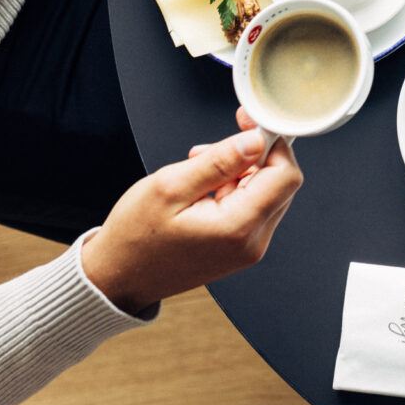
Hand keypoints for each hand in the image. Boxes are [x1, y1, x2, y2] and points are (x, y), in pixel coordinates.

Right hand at [79, 108, 302, 312]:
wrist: (118, 279)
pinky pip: (252, 210)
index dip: (271, 143)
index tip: (247, 126)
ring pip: (266, 194)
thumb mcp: (170, 186)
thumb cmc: (135, 238)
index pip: (286, 175)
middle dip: (252, 157)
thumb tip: (255, 140)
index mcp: (238, 228)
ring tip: (198, 171)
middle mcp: (251, 243)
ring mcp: (247, 249)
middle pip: (280, 184)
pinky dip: (233, 191)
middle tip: (212, 150)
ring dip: (239, 173)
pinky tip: (202, 190)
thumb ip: (219, 161)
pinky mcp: (239, 250)